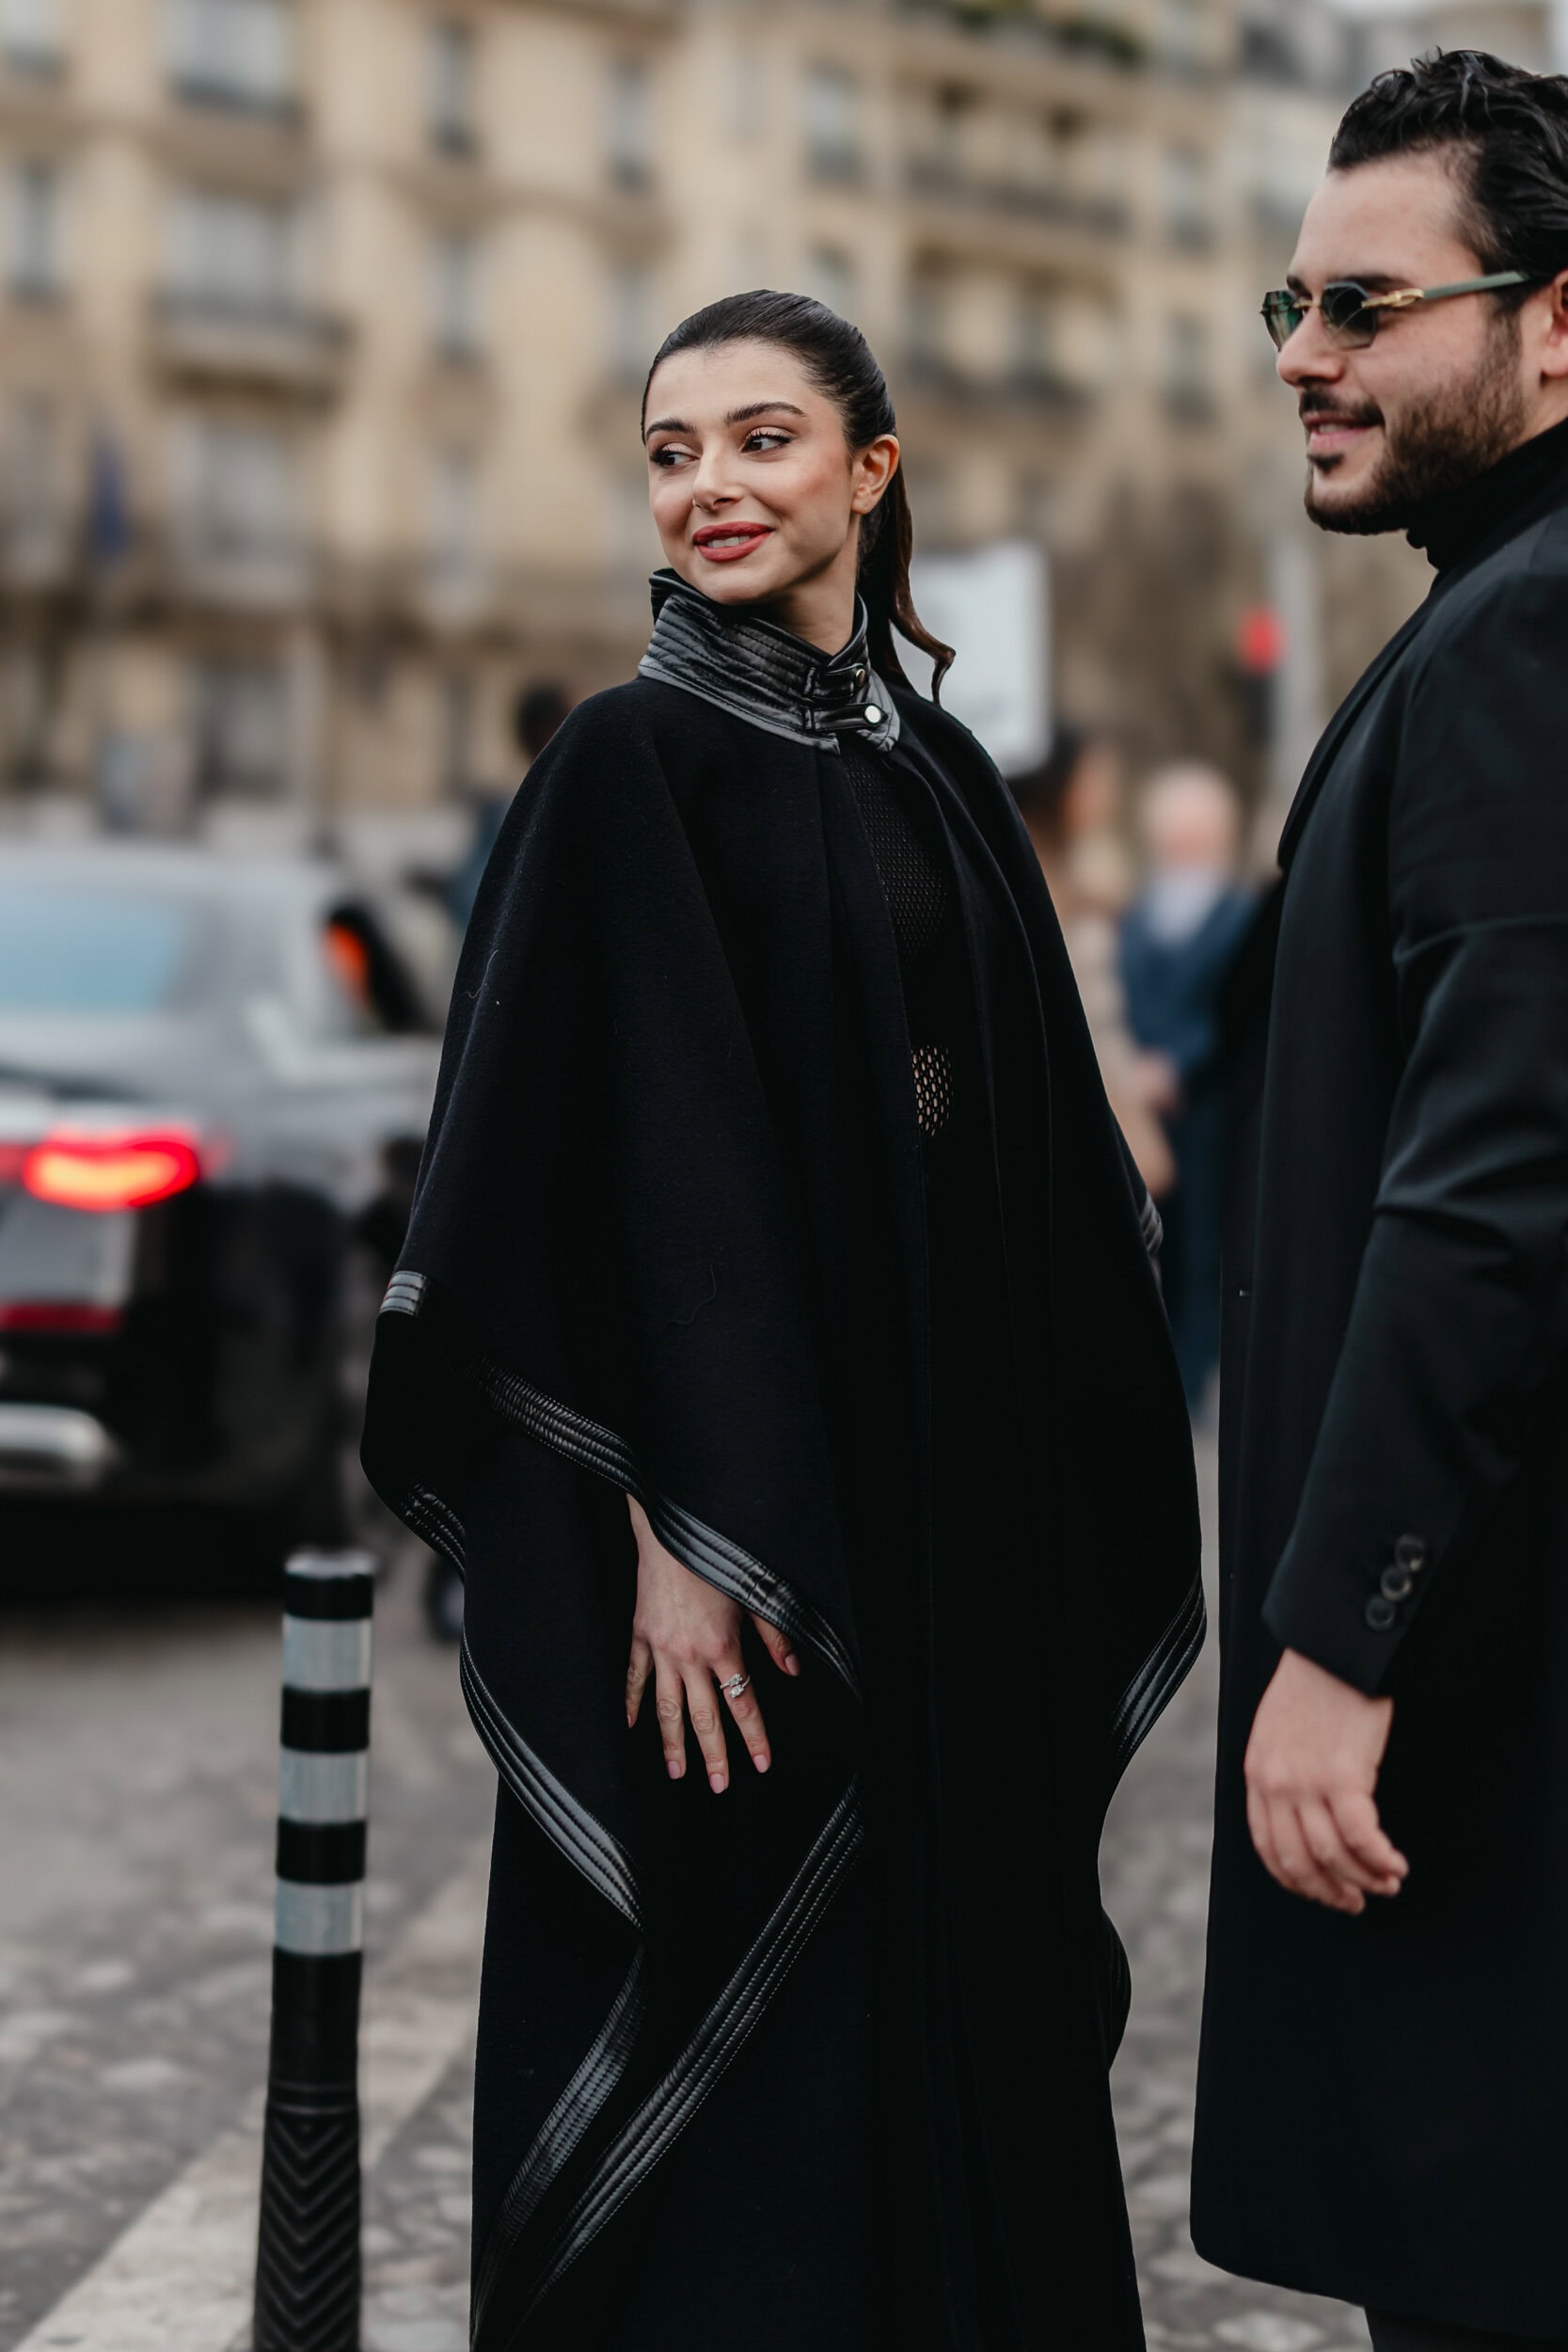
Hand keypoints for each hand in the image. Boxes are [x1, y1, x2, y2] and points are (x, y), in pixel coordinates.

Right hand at [624, 1497, 799, 1791]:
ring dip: (673, 1743)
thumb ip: (775, 1638)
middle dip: (713, 1755)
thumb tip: (792, 1672)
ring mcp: (660, 1650)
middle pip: (704, 1717)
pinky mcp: (639, 1636)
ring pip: (667, 1707)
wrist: (671, 1532)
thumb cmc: (715, 1562)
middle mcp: (690, 1656)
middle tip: (720, 1787)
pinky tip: (631, 1725)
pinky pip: (634, 1677)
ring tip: (676, 1772)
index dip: (754, 1737)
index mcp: (723, 1648)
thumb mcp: (754, 1597)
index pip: (743, 1704)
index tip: (761, 1764)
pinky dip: (632, 1702)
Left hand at [1244, 1648, 1408, 1914]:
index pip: (1268, 1846)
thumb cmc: (1315, 1686)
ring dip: (1363, 1878)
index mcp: (1257, 1774)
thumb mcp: (1277, 1731)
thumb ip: (1281, 1771)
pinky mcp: (1342, 1777)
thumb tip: (1301, 1814)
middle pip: (1298, 1860)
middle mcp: (1275, 1784)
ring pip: (1333, 1855)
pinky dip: (1380, 1859)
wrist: (1333, 1650)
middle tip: (1355, 1902)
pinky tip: (1395, 1864)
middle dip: (1329, 1891)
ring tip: (1387, 1883)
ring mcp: (1306, 1783)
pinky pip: (1361, 1837)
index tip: (1321, 1893)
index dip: (1296, 1879)